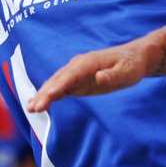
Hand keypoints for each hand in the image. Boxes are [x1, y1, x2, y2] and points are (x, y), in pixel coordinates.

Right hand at [26, 36, 163, 112]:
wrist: (135, 58)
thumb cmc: (132, 65)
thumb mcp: (127, 72)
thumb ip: (113, 75)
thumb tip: (98, 77)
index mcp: (87, 63)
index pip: (68, 77)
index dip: (55, 89)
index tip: (44, 100)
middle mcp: (78, 65)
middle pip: (57, 80)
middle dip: (44, 93)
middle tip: (32, 108)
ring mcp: (76, 72)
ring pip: (56, 83)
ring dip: (43, 94)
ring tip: (30, 108)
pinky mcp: (78, 80)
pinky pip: (61, 87)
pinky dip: (49, 94)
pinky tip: (40, 103)